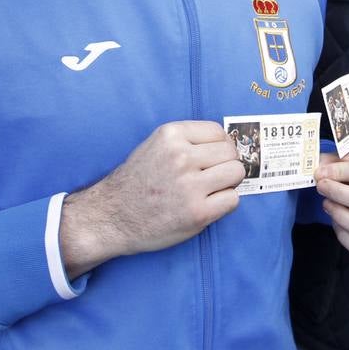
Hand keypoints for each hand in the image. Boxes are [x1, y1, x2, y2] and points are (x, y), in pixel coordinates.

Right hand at [59, 121, 243, 278]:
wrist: (112, 217)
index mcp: (171, 135)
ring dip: (228, 183)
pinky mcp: (197, 213)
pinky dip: (224, 203)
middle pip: (231, 152)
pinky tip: (208, 205)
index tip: (212, 158)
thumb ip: (187, 141)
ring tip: (210, 190)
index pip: (218, 132)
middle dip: (225, 164)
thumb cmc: (136, 182)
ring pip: (236, 173)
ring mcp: (190, 185)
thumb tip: (226, 143)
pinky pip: (233, 199)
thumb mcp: (155, 146)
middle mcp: (181, 156)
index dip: (219, 146)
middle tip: (211, 177)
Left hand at [314, 152, 348, 257]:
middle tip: (322, 187)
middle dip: (340, 194)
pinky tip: (336, 222)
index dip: (340, 172)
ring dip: (341, 216)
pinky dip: (344, 236)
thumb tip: (318, 170)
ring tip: (327, 204)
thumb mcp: (348, 161)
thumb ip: (332, 162)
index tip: (320, 173)